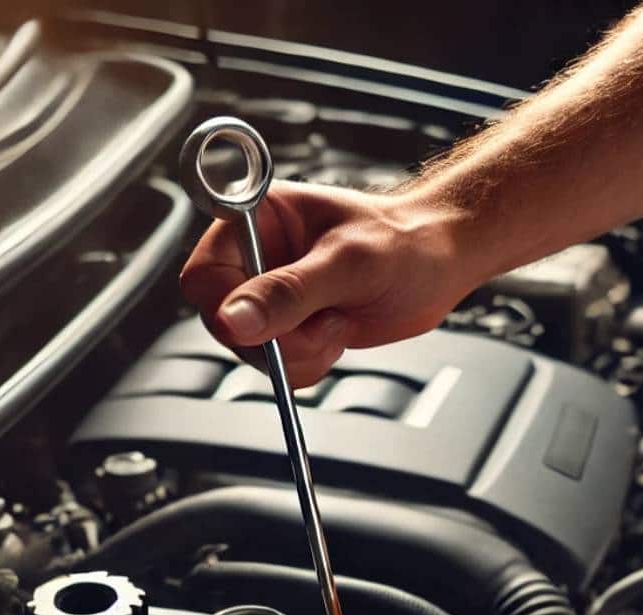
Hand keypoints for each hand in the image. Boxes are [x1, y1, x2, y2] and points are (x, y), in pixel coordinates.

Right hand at [179, 181, 473, 386]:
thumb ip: (288, 292)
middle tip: (320, 323)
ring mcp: (270, 296)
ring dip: (295, 353)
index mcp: (257, 220)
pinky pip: (276, 367)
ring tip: (335, 321)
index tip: (258, 321)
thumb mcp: (347, 263)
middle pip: (222, 321)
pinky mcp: (289, 327)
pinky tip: (334, 334)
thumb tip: (233, 320)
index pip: (204, 273)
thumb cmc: (404, 242)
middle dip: (273, 336)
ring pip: (249, 350)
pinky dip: (306, 365)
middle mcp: (255, 258)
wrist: (439, 265)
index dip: (225, 304)